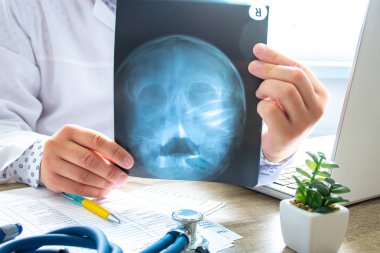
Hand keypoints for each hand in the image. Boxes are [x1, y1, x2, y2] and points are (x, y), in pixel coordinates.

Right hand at [40, 124, 133, 197]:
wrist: (45, 157)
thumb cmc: (72, 148)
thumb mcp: (83, 141)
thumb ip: (100, 149)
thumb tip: (123, 163)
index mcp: (70, 131)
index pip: (96, 140)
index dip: (115, 152)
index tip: (128, 162)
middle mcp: (58, 145)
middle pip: (89, 160)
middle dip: (110, 171)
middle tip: (123, 178)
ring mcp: (52, 163)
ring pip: (83, 176)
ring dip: (103, 183)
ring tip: (115, 185)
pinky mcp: (52, 180)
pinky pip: (77, 189)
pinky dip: (94, 191)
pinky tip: (104, 191)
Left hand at [248, 43, 328, 161]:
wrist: (280, 147)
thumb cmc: (283, 116)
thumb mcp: (289, 95)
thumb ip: (282, 75)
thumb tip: (260, 51)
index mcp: (321, 94)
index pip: (300, 68)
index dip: (277, 57)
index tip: (258, 50)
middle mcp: (317, 108)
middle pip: (295, 76)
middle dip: (270, 69)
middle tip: (253, 68)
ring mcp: (304, 122)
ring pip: (285, 90)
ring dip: (266, 88)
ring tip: (260, 94)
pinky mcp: (288, 133)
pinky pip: (271, 109)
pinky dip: (262, 105)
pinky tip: (262, 110)